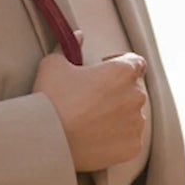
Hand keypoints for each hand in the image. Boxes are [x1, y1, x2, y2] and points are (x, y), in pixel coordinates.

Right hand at [36, 45, 148, 175]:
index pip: (136, 62)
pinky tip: (98, 140)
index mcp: (122, 72)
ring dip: (119, 117)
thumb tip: (79, 37)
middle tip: (93, 101)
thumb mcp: (54, 65)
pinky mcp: (132, 147)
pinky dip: (118, 140)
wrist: (48, 140)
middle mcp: (136, 97)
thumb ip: (70, 48)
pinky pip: (130, 140)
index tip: (105, 70)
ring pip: (133, 117)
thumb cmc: (51, 100)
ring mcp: (136, 124)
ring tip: (93, 123)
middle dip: (118, 93)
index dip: (121, 63)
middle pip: (134, 90)